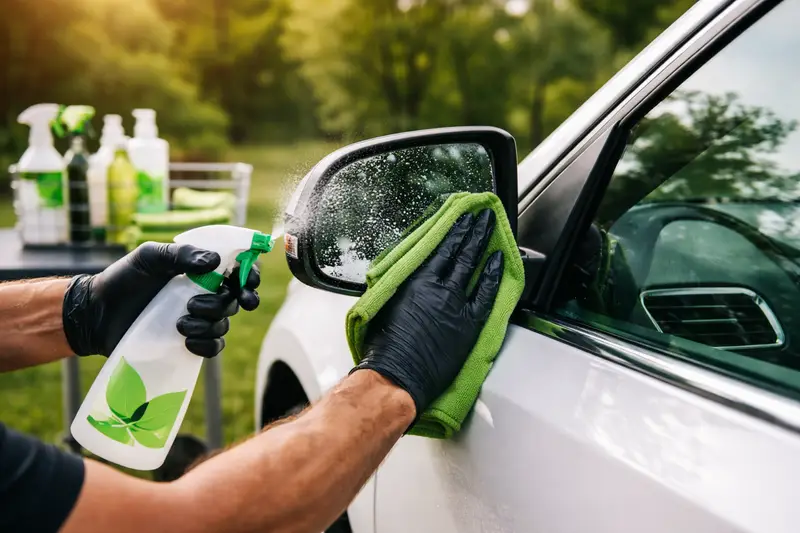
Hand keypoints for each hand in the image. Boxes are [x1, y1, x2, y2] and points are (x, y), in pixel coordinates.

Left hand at [63, 242, 259, 356]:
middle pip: (234, 300)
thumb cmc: (124, 278)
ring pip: (223, 324)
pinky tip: (187, 341)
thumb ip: (182, 255)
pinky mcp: (189, 343)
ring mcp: (199, 319)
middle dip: (221, 303)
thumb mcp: (150, 257)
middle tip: (195, 304)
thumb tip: (215, 262)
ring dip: (207, 324)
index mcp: (203, 271)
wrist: (97, 313)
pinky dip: (206, 345)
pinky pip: (214, 347)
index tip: (246, 284)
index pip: (239, 271)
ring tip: (179, 322)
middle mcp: (206, 294)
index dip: (251, 276)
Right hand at [355, 209, 503, 415]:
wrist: (397, 375)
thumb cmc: (384, 346)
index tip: (463, 218)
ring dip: (483, 244)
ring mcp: (457, 304)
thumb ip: (400, 285)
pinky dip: (493, 275)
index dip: (455, 231)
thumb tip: (407, 275)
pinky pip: (487, 294)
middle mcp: (440, 287)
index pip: (442, 248)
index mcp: (417, 281)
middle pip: (461, 252)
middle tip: (483, 216)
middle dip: (473, 231)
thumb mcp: (386, 304)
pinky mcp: (470, 323)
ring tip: (490, 228)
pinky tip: (499, 261)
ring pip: (474, 266)